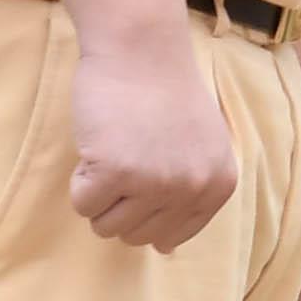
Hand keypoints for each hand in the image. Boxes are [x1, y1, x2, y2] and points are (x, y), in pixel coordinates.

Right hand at [69, 15, 239, 253]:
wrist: (143, 51)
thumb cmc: (165, 97)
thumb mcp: (200, 149)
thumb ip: (191, 195)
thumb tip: (167, 250)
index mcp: (219, 186)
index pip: (170, 236)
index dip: (147, 208)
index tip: (150, 169)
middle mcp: (194, 188)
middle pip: (135, 236)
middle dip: (122, 202)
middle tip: (132, 153)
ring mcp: (156, 181)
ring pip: (106, 226)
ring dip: (101, 191)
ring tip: (119, 147)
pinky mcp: (116, 172)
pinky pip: (83, 205)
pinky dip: (81, 179)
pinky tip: (101, 143)